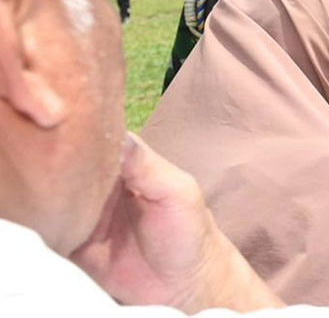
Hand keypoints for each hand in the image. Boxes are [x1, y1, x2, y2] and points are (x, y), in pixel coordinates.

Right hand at [70, 133, 280, 311]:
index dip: (85, 137)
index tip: (74, 137)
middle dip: (65, 167)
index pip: (98, 140)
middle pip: (72, 166)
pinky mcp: (74, 243)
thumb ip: (146, 165)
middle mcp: (102, 185)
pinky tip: (54, 222)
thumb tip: (119, 135)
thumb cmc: (188, 230)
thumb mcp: (176, 191)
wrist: (183, 283)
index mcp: (127, 165)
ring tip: (61, 197)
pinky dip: (49, 225)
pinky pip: (51, 230)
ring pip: (57, 196)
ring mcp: (86, 214)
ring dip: (55, 196)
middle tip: (64, 171)